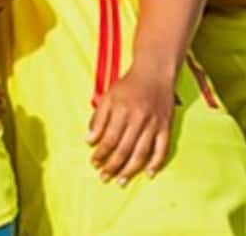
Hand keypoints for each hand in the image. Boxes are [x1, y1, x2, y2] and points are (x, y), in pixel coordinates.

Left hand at [87, 66, 175, 184]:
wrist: (154, 74)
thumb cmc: (128, 86)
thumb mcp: (107, 98)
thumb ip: (98, 119)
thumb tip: (89, 140)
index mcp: (121, 111)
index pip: (109, 139)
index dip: (100, 153)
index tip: (93, 163)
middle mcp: (138, 119)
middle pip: (124, 149)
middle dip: (112, 166)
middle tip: (104, 177)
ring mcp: (154, 124)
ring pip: (141, 152)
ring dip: (131, 170)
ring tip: (121, 181)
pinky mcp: (166, 127)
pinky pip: (162, 148)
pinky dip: (156, 162)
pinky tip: (149, 174)